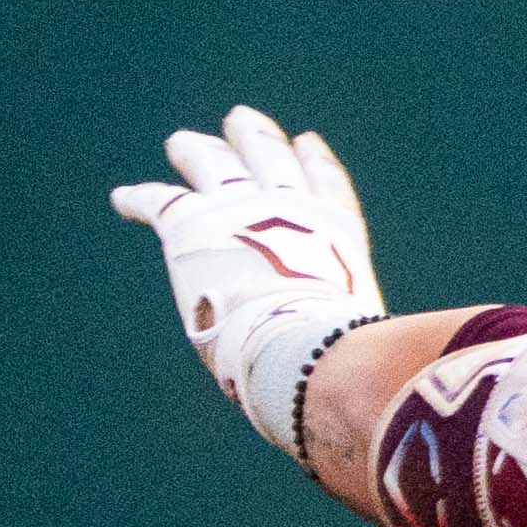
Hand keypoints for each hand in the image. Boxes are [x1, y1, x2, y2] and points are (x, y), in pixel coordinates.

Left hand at [111, 106, 392, 463]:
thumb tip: (405, 405)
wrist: (304, 349)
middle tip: (243, 120)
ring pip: (216, 165)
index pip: (328, 192)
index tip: (306, 142)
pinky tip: (122, 197)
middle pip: (272, 162)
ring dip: (198, 152)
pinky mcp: (195, 224)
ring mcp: (244, 210)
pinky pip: (161, 201)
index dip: (315, 165)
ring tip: (183, 143)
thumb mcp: (370, 349)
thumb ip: (374, 356)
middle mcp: (294, 213)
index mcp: (339, 238)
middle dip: (257, 141)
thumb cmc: (347, 361)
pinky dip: (139, 198)